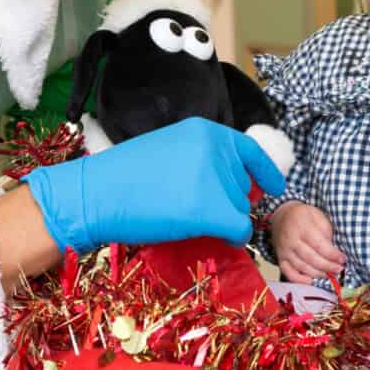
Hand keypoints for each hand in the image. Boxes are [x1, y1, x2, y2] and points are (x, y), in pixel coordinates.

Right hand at [23, 117, 286, 251]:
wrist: (95, 194)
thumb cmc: (124, 176)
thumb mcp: (171, 151)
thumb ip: (203, 160)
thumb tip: (237, 186)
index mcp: (206, 132)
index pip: (250, 149)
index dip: (265, 171)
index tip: (274, 186)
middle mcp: (216, 149)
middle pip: (244, 185)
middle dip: (230, 201)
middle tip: (193, 209)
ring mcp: (215, 179)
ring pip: (240, 209)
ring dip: (224, 219)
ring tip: (186, 218)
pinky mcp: (212, 209)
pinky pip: (239, 229)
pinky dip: (233, 238)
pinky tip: (215, 238)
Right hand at [269, 202, 345, 283]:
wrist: (281, 216)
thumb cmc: (303, 216)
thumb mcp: (317, 216)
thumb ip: (326, 232)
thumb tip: (333, 251)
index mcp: (302, 226)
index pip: (319, 245)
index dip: (332, 255)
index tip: (342, 259)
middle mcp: (291, 240)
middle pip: (311, 259)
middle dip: (328, 266)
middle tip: (339, 269)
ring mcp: (284, 251)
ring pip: (302, 267)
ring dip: (318, 274)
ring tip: (329, 274)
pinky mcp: (280, 259)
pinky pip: (289, 273)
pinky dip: (300, 280)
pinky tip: (311, 280)